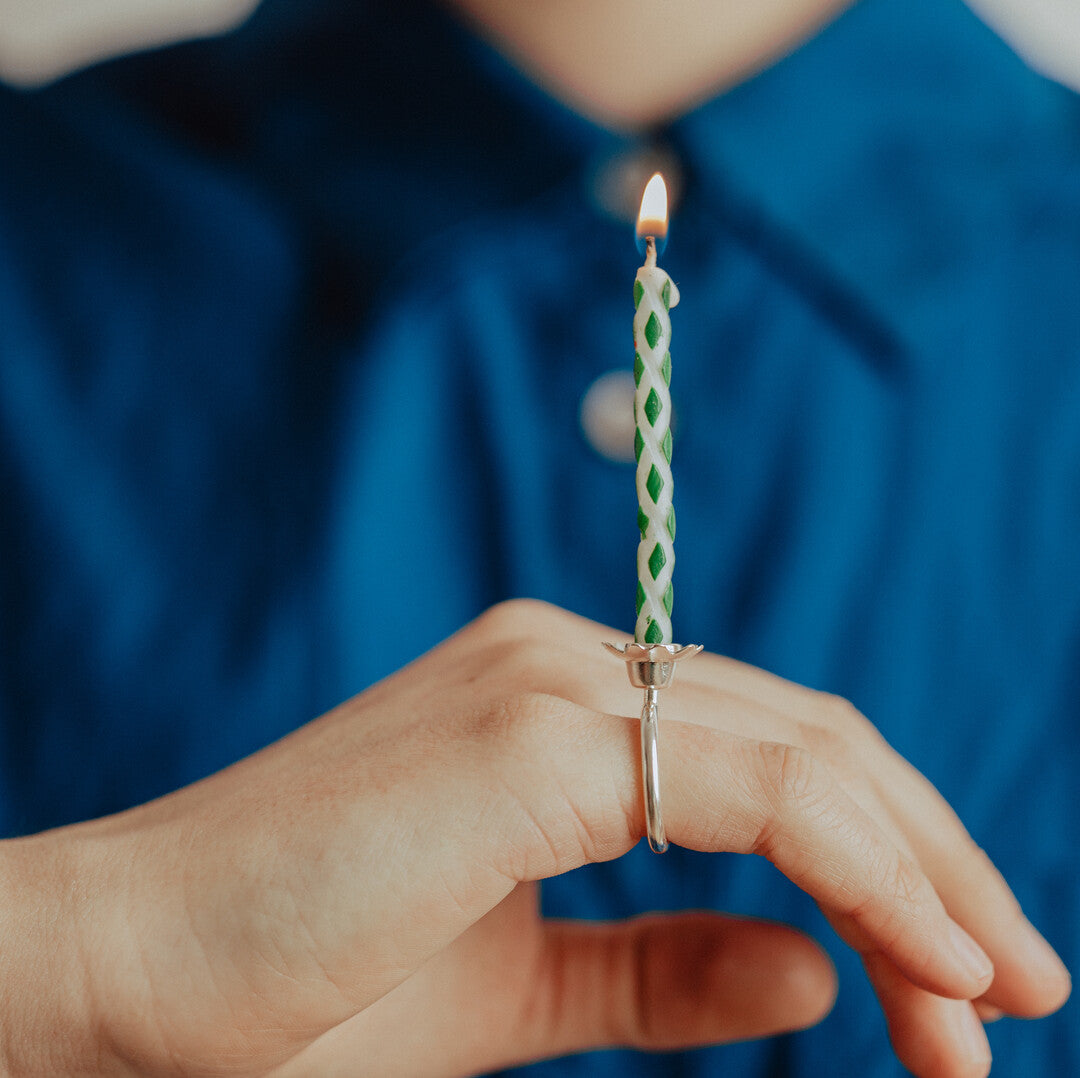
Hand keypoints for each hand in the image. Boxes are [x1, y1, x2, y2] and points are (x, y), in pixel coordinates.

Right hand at [0, 601, 1067, 1077]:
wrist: (126, 971)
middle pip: (815, 745)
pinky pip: (752, 785)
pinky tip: (924, 959)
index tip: (965, 992)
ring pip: (806, 754)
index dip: (890, 867)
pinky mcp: (533, 732)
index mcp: (556, 707)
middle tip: (1020, 996)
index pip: (773, 761)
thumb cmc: (298, 991)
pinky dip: (860, 863)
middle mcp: (563, 664)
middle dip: (935, 870)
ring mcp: (549, 682)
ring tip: (992, 1005)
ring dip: (919, 876)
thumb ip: (662, 970)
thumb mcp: (518, 993)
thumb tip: (816, 968)